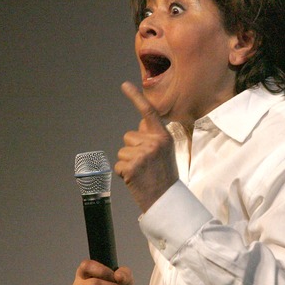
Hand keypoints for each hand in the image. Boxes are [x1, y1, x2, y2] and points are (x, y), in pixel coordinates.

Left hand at [115, 82, 178, 212]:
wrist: (166, 199)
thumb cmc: (164, 175)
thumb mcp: (165, 151)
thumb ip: (152, 137)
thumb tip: (138, 124)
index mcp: (163, 136)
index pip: (148, 113)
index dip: (136, 98)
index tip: (124, 85)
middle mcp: (154, 142)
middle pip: (128, 136)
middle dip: (132, 150)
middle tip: (146, 165)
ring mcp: (143, 154)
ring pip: (121, 151)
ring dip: (127, 163)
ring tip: (142, 172)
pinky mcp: (132, 167)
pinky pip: (118, 165)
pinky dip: (123, 174)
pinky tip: (135, 180)